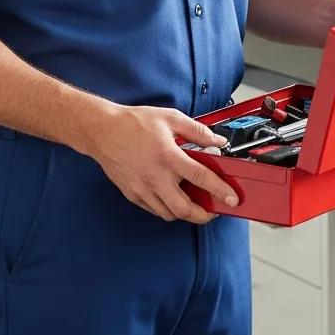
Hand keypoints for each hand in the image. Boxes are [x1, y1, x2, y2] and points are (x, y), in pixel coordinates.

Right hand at [89, 105, 237, 223]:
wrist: (103, 131)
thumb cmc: (134, 123)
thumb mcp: (170, 118)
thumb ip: (197, 131)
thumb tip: (216, 140)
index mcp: (168, 156)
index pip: (200, 178)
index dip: (220, 190)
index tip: (231, 199)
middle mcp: (155, 177)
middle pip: (185, 208)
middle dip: (204, 215)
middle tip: (214, 210)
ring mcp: (143, 189)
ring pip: (169, 214)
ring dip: (185, 213)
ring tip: (195, 203)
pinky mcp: (133, 195)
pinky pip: (154, 210)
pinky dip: (167, 209)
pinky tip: (173, 197)